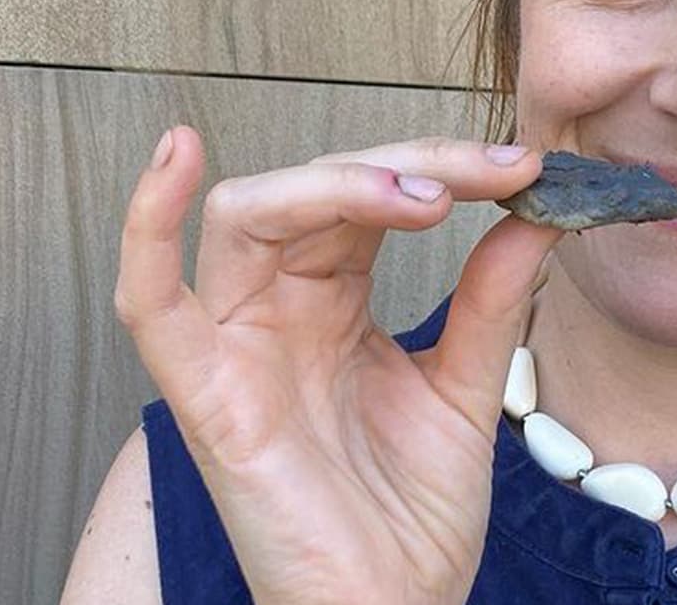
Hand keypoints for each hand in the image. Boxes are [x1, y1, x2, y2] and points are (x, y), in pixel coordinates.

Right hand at [114, 127, 558, 604]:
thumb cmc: (409, 521)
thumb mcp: (465, 391)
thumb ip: (491, 301)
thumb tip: (532, 211)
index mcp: (333, 303)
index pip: (369, 197)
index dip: (441, 168)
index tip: (522, 169)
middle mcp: (276, 311)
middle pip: (315, 189)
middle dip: (406, 165)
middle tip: (492, 173)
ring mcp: (236, 349)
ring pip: (247, 216)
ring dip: (336, 183)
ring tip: (423, 195)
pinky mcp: (206, 398)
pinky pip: (148, 303)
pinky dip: (144, 224)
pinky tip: (176, 156)